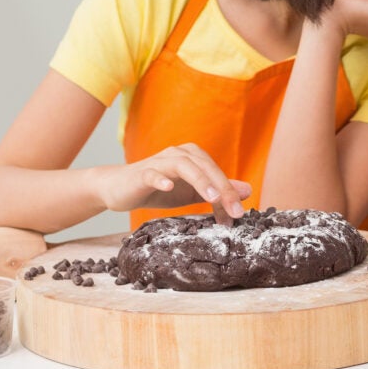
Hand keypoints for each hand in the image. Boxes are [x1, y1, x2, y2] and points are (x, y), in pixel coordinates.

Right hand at [93, 143, 252, 214]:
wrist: (120, 189)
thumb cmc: (158, 189)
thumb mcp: (191, 193)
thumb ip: (217, 191)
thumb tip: (247, 191)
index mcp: (193, 156)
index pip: (217, 173)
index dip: (229, 194)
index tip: (238, 215)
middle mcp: (179, 153)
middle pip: (205, 167)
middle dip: (222, 189)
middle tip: (234, 210)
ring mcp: (159, 161)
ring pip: (183, 165)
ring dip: (200, 180)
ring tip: (212, 197)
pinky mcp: (141, 173)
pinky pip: (152, 173)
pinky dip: (161, 178)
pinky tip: (168, 187)